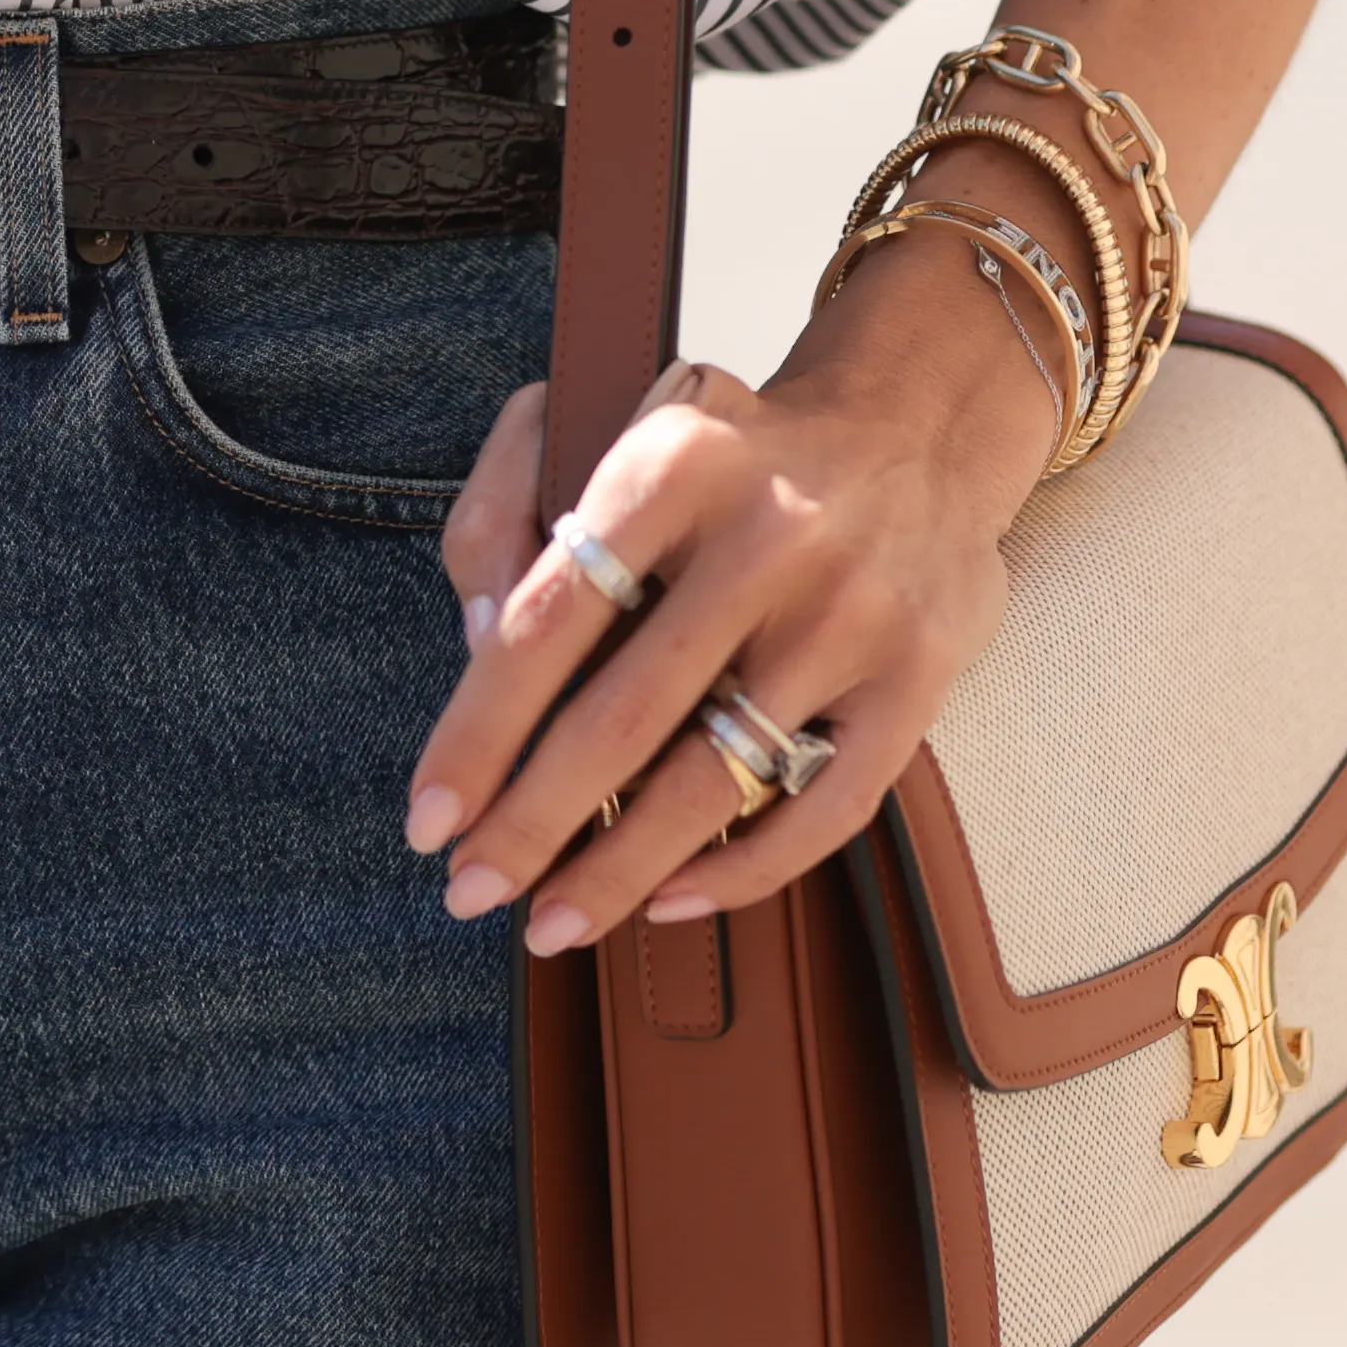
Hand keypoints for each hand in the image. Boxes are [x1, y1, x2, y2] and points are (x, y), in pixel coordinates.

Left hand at [404, 234, 1063, 953]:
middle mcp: (768, 535)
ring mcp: (850, 613)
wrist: (917, 423)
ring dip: (619, 873)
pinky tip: (670, 899)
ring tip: (554, 922)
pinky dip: (741, 873)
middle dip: (530, 827)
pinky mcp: (916, 675)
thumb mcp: (607, 425)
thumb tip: (477, 645)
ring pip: (715, 782)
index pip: (546, 619)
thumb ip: (508, 513)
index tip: (429, 818)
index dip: (478, 733)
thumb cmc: (730, 452)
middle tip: (470, 891)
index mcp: (674, 463)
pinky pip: (824, 810)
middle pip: (622, 720)